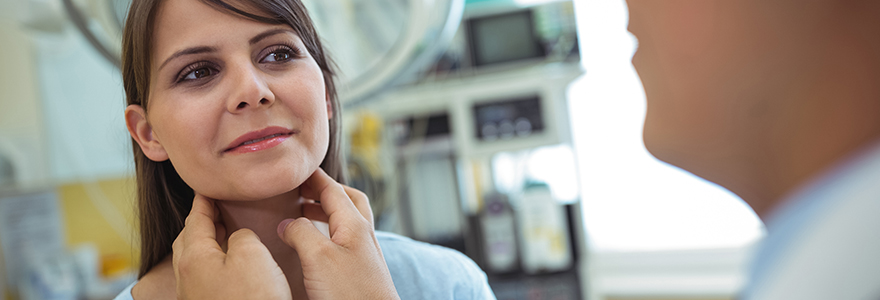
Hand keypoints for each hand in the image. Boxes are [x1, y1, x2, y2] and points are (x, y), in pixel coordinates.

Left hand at [172, 194, 291, 299]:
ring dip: (208, 242)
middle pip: (189, 238)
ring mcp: (195, 295)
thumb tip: (238, 238)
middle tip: (217, 207)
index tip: (207, 186)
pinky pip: (205, 276)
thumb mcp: (252, 255)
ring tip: (226, 233)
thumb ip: (242, 236)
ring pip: (196, 259)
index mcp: (193, 256)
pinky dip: (215, 261)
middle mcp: (187, 276)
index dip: (204, 199)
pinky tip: (231, 265)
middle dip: (201, 220)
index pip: (195, 217)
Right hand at [277, 168, 399, 299]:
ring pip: (346, 221)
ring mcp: (364, 254)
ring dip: (325, 212)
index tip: (296, 168)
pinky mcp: (361, 272)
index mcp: (355, 224)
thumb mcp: (318, 257)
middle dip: (325, 191)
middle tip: (302, 190)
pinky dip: (328, 233)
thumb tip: (287, 223)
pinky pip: (344, 241)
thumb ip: (301, 233)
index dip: (313, 177)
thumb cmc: (351, 294)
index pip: (333, 189)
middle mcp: (363, 235)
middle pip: (347, 200)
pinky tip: (315, 246)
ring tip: (302, 215)